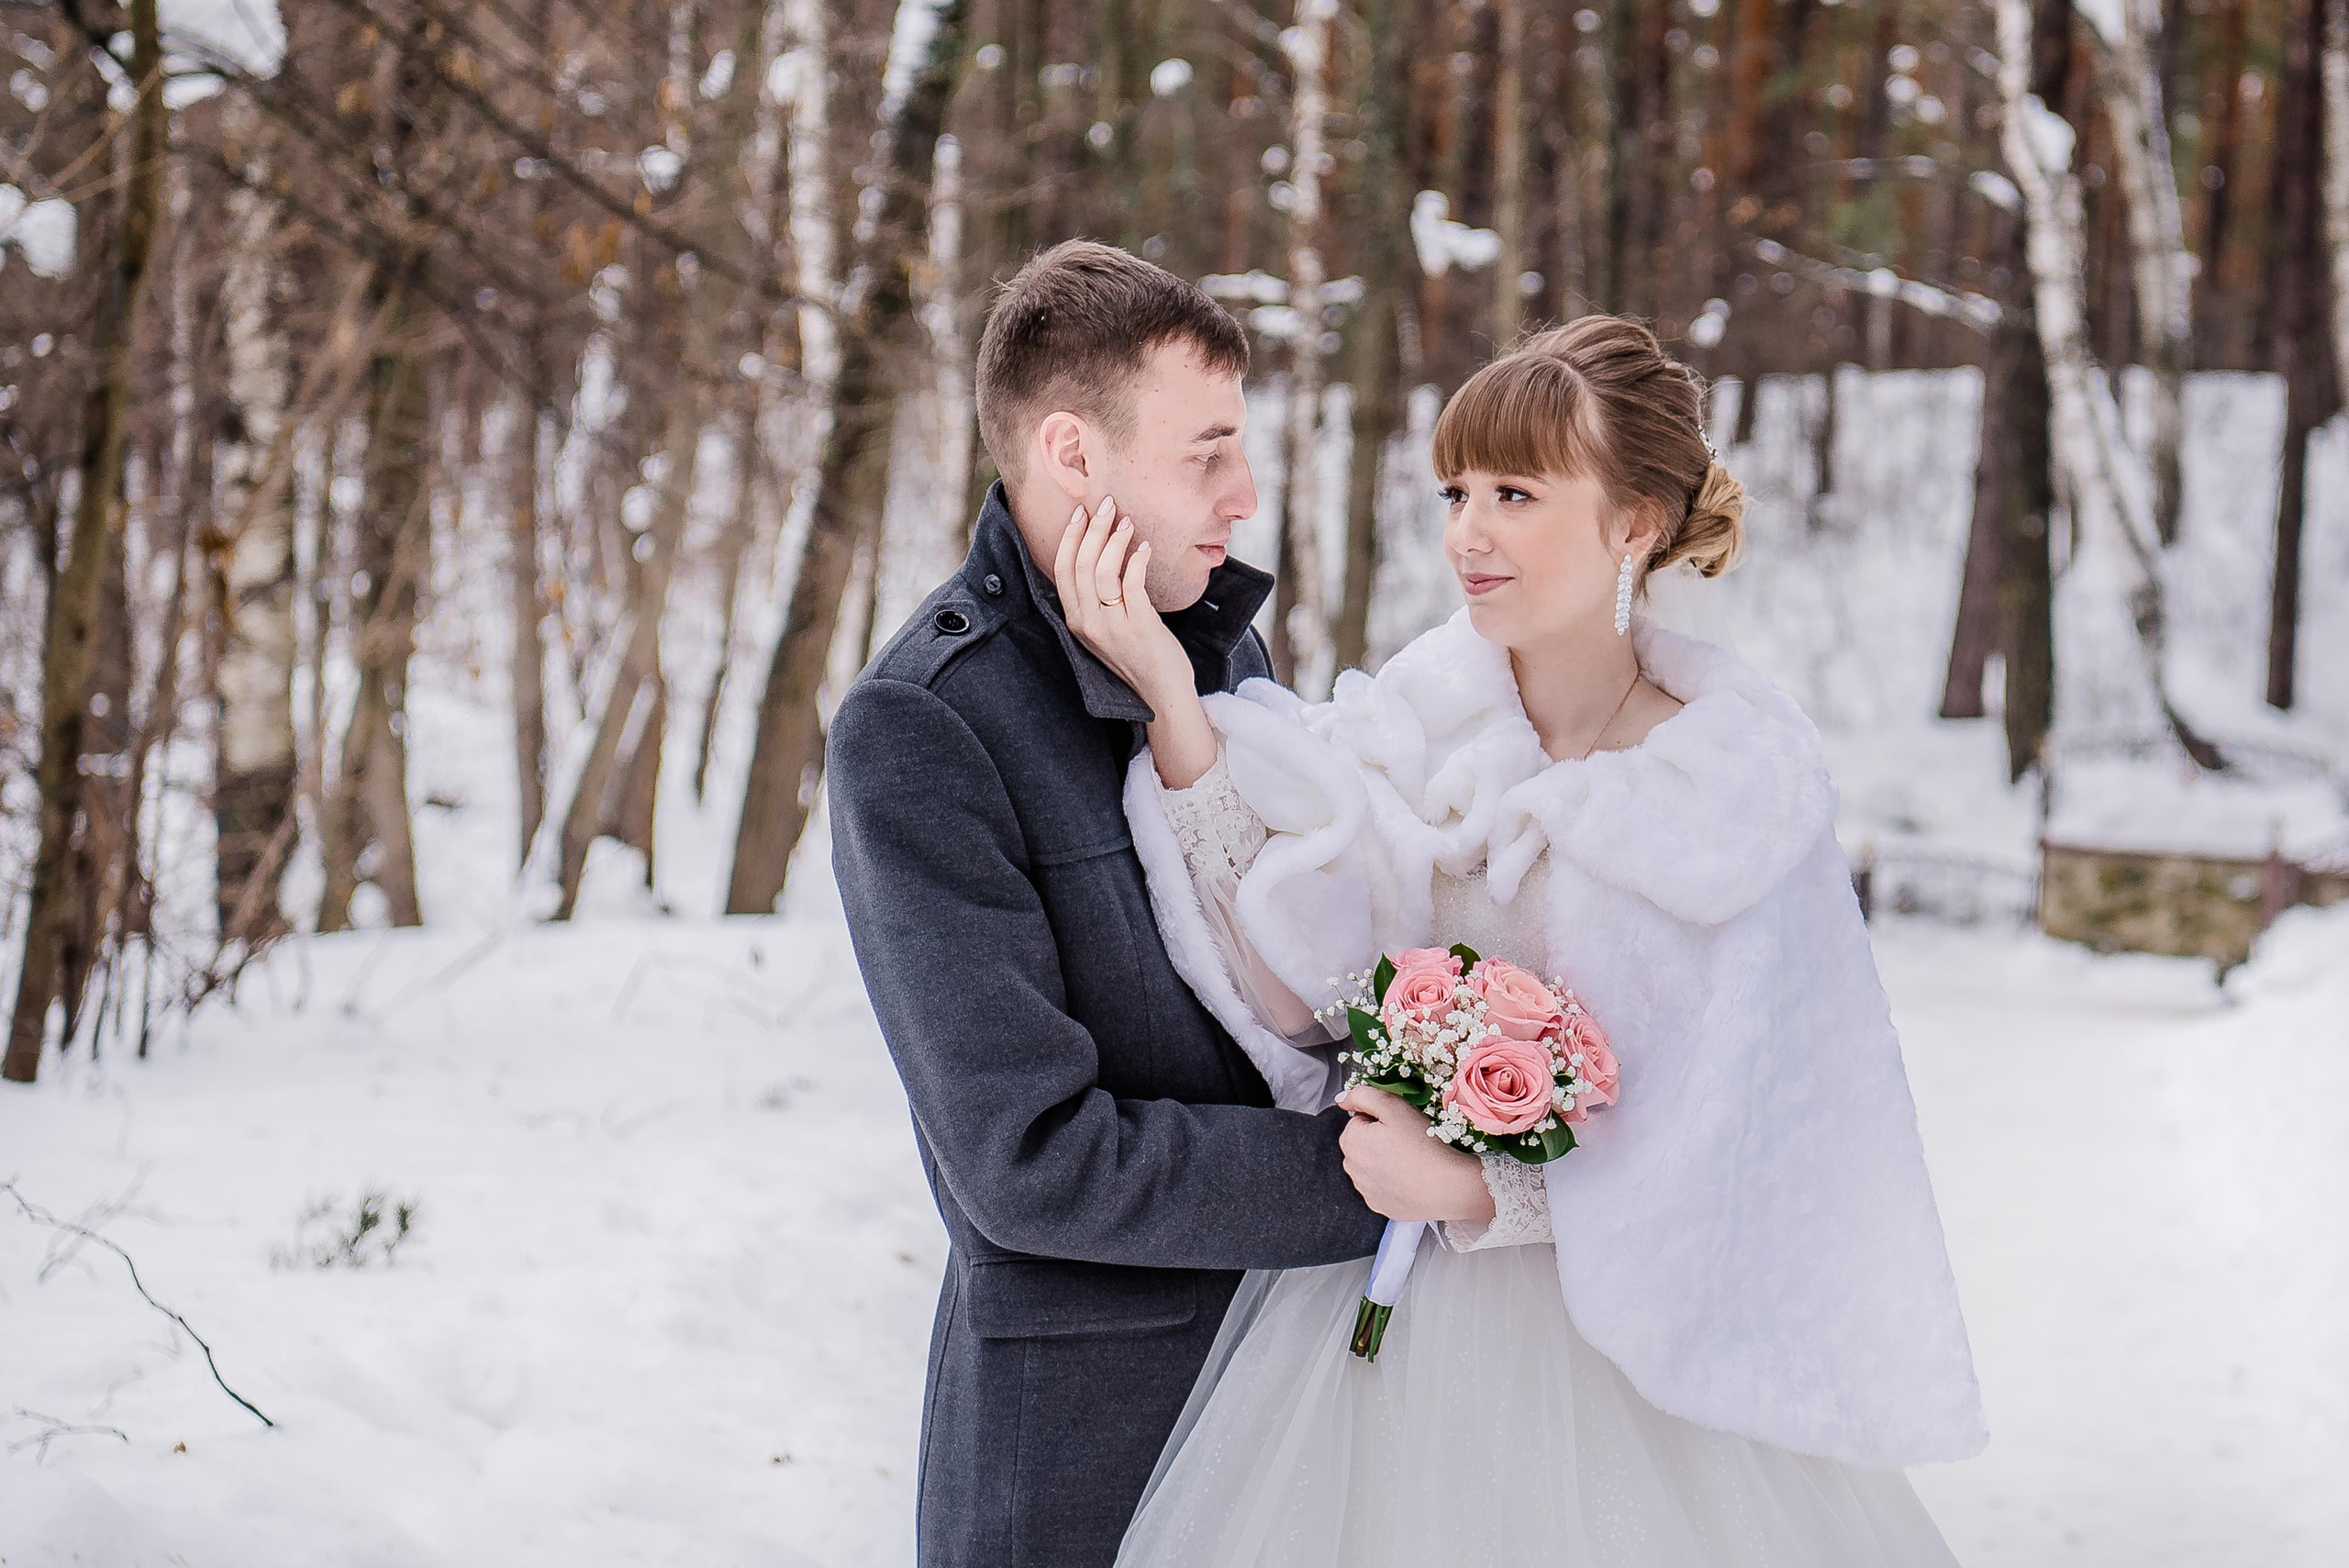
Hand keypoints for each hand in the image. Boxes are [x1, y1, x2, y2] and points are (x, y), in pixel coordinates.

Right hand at [1052, 495, 1193, 710]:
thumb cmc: (1137, 654)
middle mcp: (1088, 623)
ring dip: (1116, 539)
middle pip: (1080, 564)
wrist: (1162, 691)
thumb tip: (1099, 552)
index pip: (1061, 570)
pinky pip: (1133, 583)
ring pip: (1103, 570)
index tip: (1081, 512)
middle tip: (1108, 505)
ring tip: (1129, 522)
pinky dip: (1138, 559)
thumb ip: (1095, 599)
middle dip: (1093, 527)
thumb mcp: (1105, 627)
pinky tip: (1145, 548)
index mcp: (1075, 621)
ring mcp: (1112, 626)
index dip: (1069, 537)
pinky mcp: (1139, 627)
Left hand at [1336, 1086, 1496, 1225]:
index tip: (1398, 1125)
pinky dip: (1391, 1181)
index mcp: (1351, 1141)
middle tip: (1407, 1140)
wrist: (1449, 1187)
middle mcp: (1352, 1168)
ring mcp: (1366, 1190)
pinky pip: (1381, 1187)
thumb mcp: (1394, 1106)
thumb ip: (1363, 1095)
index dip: (1380, 1119)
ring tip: (1411, 1159)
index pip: (1358, 1120)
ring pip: (1371, 1166)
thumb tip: (1343, 1098)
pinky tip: (1410, 1178)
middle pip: (1362, 1143)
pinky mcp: (1380, 1206)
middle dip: (1378, 1139)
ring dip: (1384, 1160)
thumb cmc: (1424, 1145)